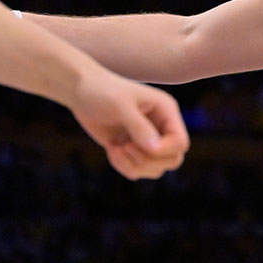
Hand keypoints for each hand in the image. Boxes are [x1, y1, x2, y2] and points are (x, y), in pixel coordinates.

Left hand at [67, 71, 189, 179]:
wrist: (82, 91)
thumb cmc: (102, 91)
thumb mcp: (121, 105)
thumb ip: (139, 127)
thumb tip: (154, 149)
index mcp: (166, 112)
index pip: (180, 142)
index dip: (163, 150)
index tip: (135, 144)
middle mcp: (162, 127)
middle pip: (173, 159)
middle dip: (148, 161)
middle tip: (126, 147)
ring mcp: (147, 140)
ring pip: (156, 169)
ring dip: (135, 166)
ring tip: (116, 150)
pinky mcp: (133, 150)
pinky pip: (138, 171)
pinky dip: (124, 167)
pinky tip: (112, 150)